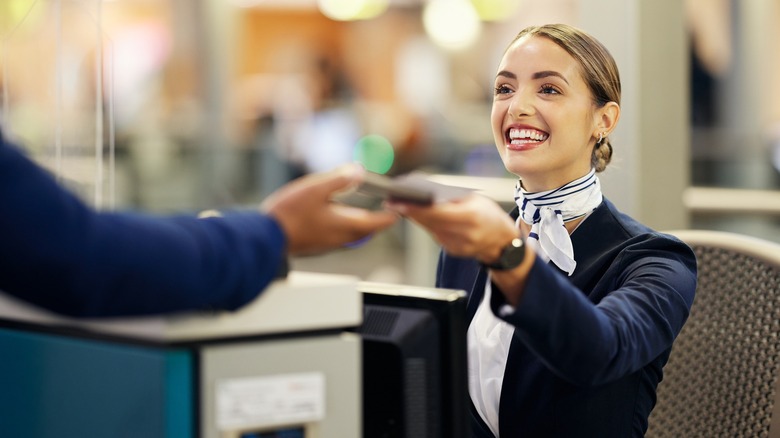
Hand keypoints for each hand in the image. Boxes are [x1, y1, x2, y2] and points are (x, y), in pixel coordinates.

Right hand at [261, 164, 397, 255]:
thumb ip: (339, 179)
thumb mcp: (316, 188)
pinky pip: (339, 237)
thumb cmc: (289, 214)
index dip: (392, 213)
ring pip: (353, 235)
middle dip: (378, 219)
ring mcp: (328, 244)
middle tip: (384, 208)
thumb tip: (359, 171)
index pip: (379, 222)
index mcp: (347, 225)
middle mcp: (341, 238)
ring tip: (362, 210)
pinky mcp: (317, 245)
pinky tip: (335, 216)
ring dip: (361, 223)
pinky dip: (345, 226)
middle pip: (368, 230)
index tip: (399, 206)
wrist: (264, 237)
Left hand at [386, 193, 516, 262]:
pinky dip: (427, 225)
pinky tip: (417, 216)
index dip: (416, 208)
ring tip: (399, 205)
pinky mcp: (452, 251)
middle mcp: (464, 233)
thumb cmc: (489, 215)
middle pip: (429, 221)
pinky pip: (435, 234)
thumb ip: (452, 197)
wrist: (502, 243)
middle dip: (409, 211)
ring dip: (414, 217)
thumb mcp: (476, 200)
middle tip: (391, 202)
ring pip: (429, 228)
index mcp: (471, 217)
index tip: (399, 202)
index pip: (437, 212)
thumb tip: (426, 192)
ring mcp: (457, 245)